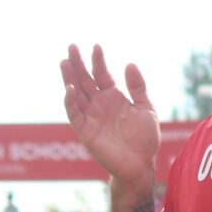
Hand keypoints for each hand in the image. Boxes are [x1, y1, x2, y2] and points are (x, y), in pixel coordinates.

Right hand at [59, 43, 160, 189]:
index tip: (96, 46)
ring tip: (65, 61)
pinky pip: (74, 114)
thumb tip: (130, 63)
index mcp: (113, 97)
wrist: (141, 165)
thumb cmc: (144, 139)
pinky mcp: (85, 130)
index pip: (102, 74)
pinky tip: (70, 88)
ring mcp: (90, 116)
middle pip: (84, 80)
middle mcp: (99, 104)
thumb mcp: (146, 109)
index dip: (98, 61)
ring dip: (69, 78)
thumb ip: (138, 87)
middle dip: (77, 64)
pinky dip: (70, 101)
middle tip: (71, 46)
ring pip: (75, 94)